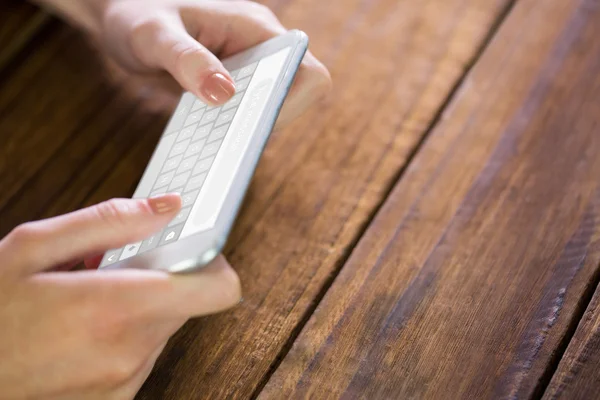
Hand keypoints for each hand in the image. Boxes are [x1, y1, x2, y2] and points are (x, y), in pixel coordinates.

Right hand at [0, 194, 240, 398]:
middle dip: (161, 278)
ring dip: (141, 307)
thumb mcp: (34, 247)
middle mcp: (129, 351)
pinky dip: (126, 334)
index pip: (218, 288)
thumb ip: (111, 221)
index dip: (214, 261)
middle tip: (115, 267)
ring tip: (90, 298)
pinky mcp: (114, 398)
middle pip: (187, 302)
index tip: (195, 246)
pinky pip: (144, 354)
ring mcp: (123, 381)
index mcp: (116, 308)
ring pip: (165, 326)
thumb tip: (167, 207)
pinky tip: (86, 327)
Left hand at [36, 0, 331, 126]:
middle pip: (295, 96)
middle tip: (228, 138)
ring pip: (272, 108)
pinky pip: (248, 112)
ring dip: (249, 128)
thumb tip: (224, 95)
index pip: (306, 72)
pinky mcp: (235, 84)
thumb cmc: (135, 14)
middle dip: (268, 121)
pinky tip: (205, 134)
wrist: (122, 16)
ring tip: (214, 139)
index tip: (252, 123)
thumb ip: (186, 60)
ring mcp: (250, 67)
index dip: (292, 104)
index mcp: (254, 27)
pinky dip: (233, 129)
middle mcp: (260, 46)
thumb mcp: (153, 34)